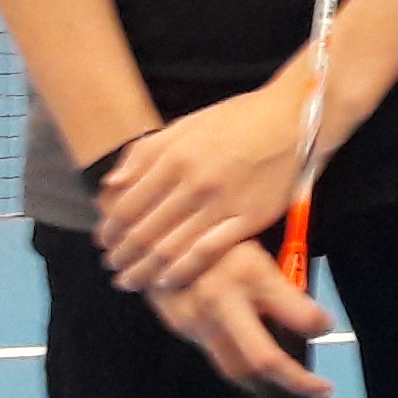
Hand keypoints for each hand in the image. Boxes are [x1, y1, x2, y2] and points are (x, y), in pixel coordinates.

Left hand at [98, 74, 312, 293]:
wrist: (295, 118)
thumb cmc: (240, 119)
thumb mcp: (186, 124)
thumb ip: (146, 153)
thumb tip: (112, 183)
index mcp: (174, 157)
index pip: (128, 204)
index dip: (110, 228)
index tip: (102, 241)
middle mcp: (194, 182)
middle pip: (144, 231)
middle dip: (122, 255)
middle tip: (113, 267)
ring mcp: (222, 203)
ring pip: (171, 247)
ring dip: (145, 269)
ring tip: (132, 279)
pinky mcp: (250, 218)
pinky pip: (209, 252)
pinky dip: (184, 269)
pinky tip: (169, 279)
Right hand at [150, 238, 332, 396]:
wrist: (151, 234)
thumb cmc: (215, 234)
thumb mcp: (256, 245)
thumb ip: (281, 282)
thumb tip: (309, 318)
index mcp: (251, 272)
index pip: (300, 315)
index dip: (320, 326)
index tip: (326, 326)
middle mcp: (223, 301)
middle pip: (264, 360)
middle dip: (298, 382)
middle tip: (322, 390)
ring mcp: (197, 320)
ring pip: (237, 370)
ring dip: (268, 385)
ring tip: (293, 385)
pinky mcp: (181, 330)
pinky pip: (218, 357)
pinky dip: (242, 367)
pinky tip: (257, 366)